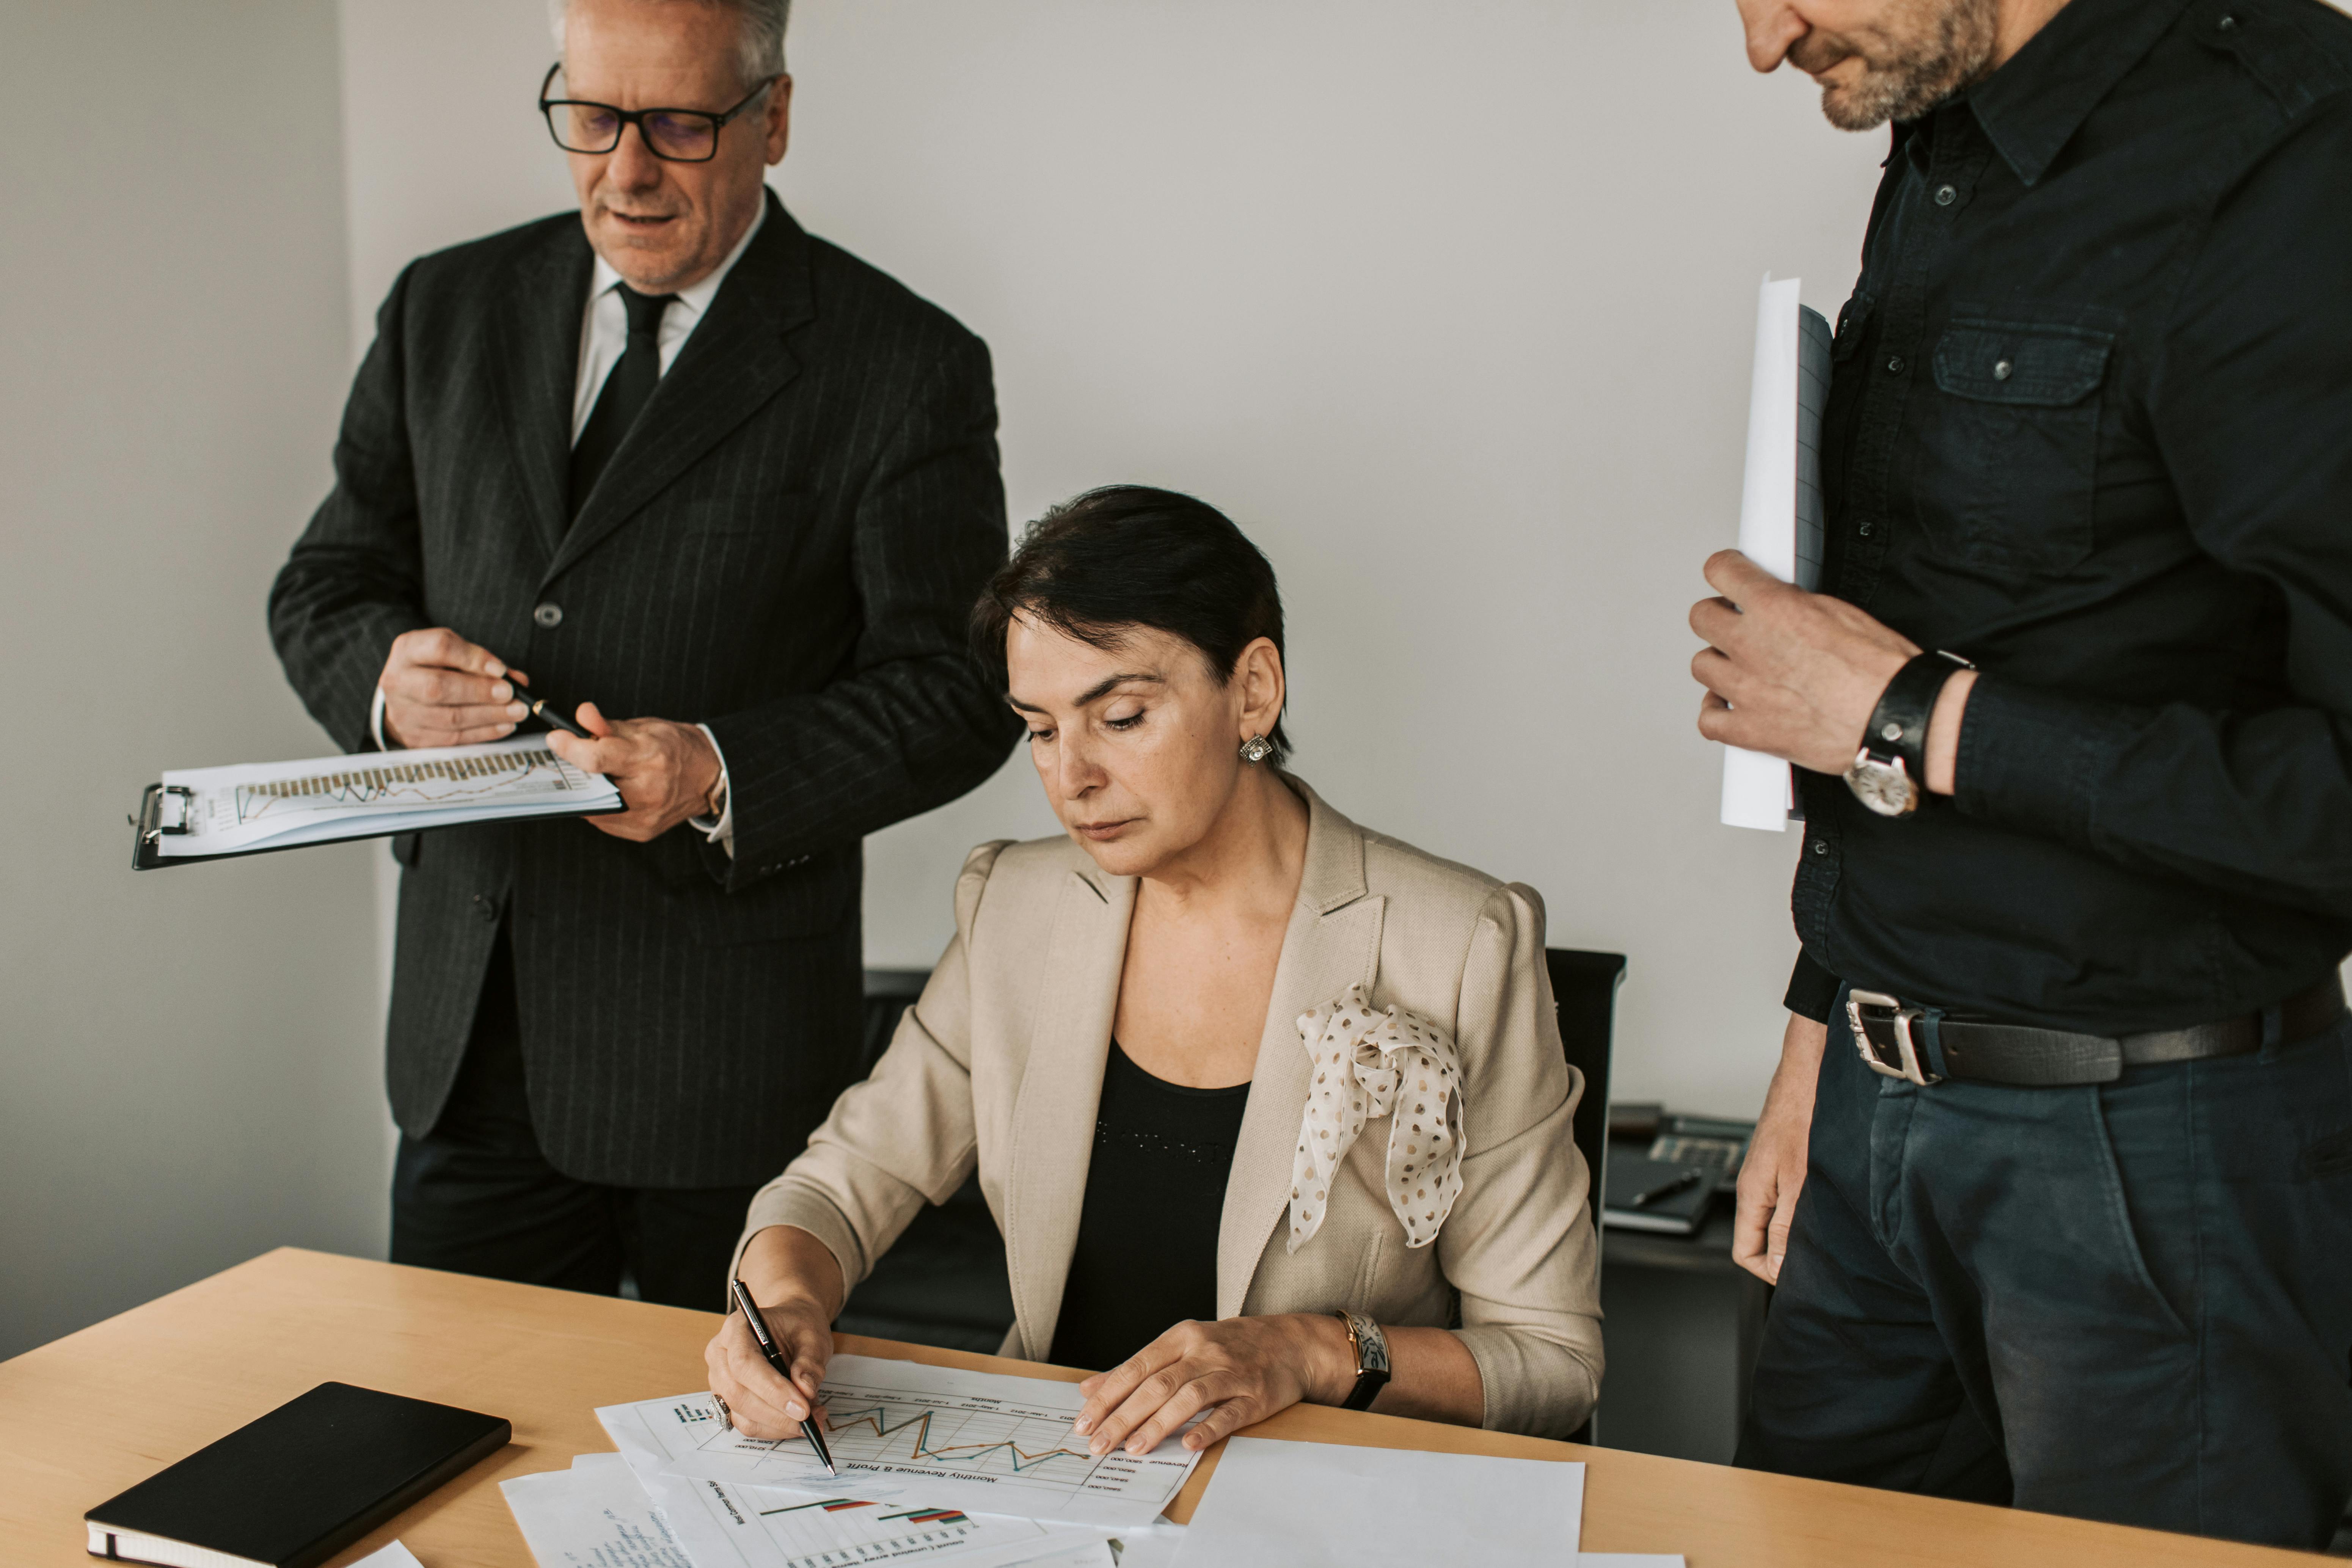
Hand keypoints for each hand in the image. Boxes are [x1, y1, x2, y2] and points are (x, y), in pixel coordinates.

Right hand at [377, 628, 527, 748]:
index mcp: (408, 650)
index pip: (440, 648)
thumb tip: (516, 679)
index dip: (473, 659)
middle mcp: (398, 680)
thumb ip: (481, 661)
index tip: (501, 669)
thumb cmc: (433, 668)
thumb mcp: (452, 653)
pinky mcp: (414, 737)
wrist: (402, 694)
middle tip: (510, 693)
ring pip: (449, 718)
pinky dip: (484, 732)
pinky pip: (453, 738)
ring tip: (517, 711)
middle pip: (439, 687)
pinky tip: (504, 726)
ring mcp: (403, 711)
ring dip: (489, 716)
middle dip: (480, 692)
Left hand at [545, 703, 721, 840]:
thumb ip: (606, 725)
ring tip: (602, 774)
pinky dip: (601, 804)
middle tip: (580, 758)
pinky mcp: (642, 832)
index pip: (597, 758)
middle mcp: (648, 791)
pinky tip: (613, 791)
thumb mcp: (644, 727)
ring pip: (593, 806)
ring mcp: (645, 816)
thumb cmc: (676, 747)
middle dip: (579, 770)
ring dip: (589, 789)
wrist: (708, 776)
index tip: (556, 739)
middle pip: (592, 785)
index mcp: (649, 758)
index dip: (570, 748)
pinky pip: (605, 821)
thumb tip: (579, 716)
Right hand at [702, 1227, 845, 1440]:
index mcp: (736, 1329)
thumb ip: (810, 1362)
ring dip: (779, 1425)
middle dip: (780, 1413)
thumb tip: (807, 1393)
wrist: (786, 1321)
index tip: (803, 1408)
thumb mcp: (814, 1333)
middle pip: (741, 1395)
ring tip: (816, 1421)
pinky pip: (745, 1423)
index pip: (746, 1365)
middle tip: (817, 1420)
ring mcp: (719, 1379)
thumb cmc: (798, 1323)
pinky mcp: (728, 1399)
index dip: (773, 1390)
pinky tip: (799, 1422)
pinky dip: (772, 1429)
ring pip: (742, 1414)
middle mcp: (718, 1355)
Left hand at [1071, 1314, 1353, 1456]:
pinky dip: (1208, 1429)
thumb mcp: (1182, 1345)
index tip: (1084, 1421)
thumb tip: (1089, 1388)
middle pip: (1156, 1385)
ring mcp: (1230, 1374)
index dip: (1108, 1395)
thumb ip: (1137, 1368)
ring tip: (1133, 1448)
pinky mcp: (1254, 1397)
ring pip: (1188, 1398)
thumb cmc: (1228, 1347)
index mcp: (1182, 1338)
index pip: (1136, 1367)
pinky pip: (1228, 1414)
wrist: (1289, 1342)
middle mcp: (1203, 1352)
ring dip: (1158, 1424)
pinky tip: (1189, 1445)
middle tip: (1099, 1444)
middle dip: (1123, 1416)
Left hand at [1691, 550, 1926, 774]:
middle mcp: (1751, 646)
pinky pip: (1708, 719)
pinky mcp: (1750, 730)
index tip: (1729, 577)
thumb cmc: (1881, 671)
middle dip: (1718, 617)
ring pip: (1702, 666)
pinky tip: (1730, 706)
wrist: (1894, 717)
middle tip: (1737, 624)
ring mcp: (1745, 690)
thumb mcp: (1842, 611)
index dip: (1726, 571)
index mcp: (1774, 609)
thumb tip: (1782, 605)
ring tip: (1742, 667)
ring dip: (1719, 664)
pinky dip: (1716, 711)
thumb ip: (1798, 606)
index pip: (1721, 570)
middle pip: (1702, 618)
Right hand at [1733, 1012, 1826, 1284]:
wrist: (1810, 1072)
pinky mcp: (1785, 1163)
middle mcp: (1755, 1186)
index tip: (1801, 1273)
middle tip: (1823, 1255)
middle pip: (1760, 1238)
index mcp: (1751, 1195)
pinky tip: (1831, 1204)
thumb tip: (1778, 1268)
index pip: (1745, 1252)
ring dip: (1800, 1231)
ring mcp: (1770, 1174)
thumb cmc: (1803, 1117)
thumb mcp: (1798, 1183)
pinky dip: (1806, 1209)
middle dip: (1786, 1253)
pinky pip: (1788, 1199)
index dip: (1770, 1270)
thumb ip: (1786, 1227)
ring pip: (1777, 1219)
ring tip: (1831, 1229)